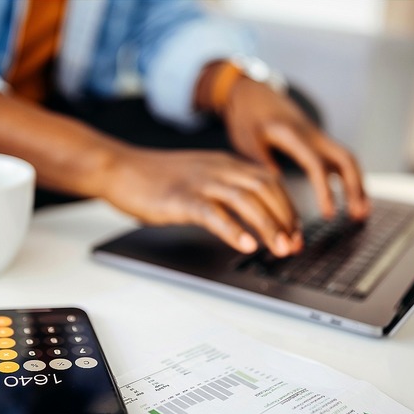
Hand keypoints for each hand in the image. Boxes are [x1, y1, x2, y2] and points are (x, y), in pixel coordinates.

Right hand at [103, 148, 303, 256]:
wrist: (118, 168)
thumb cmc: (155, 178)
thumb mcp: (198, 176)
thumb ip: (223, 189)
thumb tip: (248, 215)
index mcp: (225, 164)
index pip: (269, 182)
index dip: (288, 208)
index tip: (295, 232)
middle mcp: (218, 169)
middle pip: (265, 189)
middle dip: (285, 218)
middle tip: (293, 245)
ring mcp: (200, 182)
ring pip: (246, 200)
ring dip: (268, 225)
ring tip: (279, 249)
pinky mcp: (181, 198)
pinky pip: (213, 213)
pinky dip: (233, 229)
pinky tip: (245, 245)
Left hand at [221, 76, 370, 220]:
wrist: (252, 92)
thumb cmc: (246, 116)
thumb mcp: (246, 139)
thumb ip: (262, 162)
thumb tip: (277, 186)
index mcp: (293, 136)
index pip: (316, 165)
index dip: (325, 191)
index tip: (329, 214)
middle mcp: (312, 135)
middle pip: (345, 159)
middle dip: (355, 187)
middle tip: (359, 215)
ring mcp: (317, 137)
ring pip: (347, 159)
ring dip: (358, 184)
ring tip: (361, 212)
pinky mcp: (316, 140)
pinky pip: (339, 159)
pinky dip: (349, 178)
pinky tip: (352, 197)